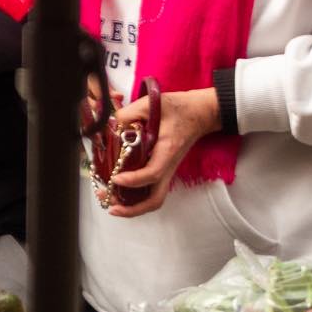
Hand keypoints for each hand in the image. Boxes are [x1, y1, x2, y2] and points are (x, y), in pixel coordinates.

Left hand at [108, 89, 221, 217]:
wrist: (201, 112)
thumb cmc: (179, 108)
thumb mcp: (153, 103)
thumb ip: (129, 113)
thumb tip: (110, 125)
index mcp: (168, 150)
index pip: (153, 173)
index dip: (134, 180)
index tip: (115, 178)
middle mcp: (169, 166)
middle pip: (155, 199)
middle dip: (132, 208)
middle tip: (110, 206)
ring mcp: (167, 170)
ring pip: (153, 198)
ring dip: (132, 205)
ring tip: (109, 201)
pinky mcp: (162, 168)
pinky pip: (150, 189)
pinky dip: (135, 195)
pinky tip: (117, 190)